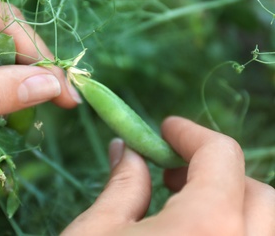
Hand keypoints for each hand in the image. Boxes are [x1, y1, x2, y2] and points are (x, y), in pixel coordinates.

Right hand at [63, 116, 274, 234]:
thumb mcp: (97, 231)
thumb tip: (128, 149)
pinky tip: (192, 229)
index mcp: (207, 226)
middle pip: (258, 192)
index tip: (167, 129)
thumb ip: (123, 184)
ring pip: (265, 224)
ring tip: (184, 201)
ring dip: (232, 202)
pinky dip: (232, 228)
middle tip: (172, 170)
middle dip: (216, 171)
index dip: (191, 134)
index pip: (221, 156)